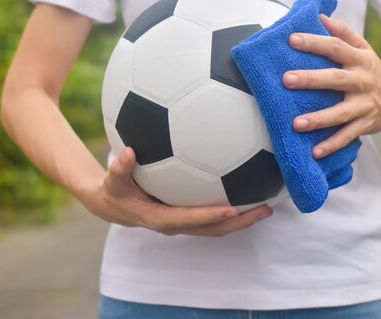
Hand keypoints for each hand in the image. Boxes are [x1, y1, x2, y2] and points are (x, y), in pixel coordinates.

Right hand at [81, 147, 272, 236]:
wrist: (113, 205)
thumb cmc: (114, 190)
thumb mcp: (112, 179)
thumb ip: (120, 167)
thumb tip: (129, 152)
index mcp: (160, 219)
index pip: (189, 219)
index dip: (210, 216)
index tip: (232, 208)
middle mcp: (177, 224)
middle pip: (214, 228)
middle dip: (240, 221)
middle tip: (266, 208)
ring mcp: (185, 222)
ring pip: (218, 225)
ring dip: (243, 218)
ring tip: (268, 205)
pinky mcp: (189, 216)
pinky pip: (214, 216)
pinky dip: (234, 208)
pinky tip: (250, 190)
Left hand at [282, 15, 380, 158]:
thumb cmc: (373, 71)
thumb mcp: (363, 48)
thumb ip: (343, 33)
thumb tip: (320, 16)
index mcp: (359, 59)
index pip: (335, 47)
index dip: (315, 42)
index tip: (292, 39)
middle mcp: (362, 81)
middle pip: (335, 79)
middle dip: (311, 79)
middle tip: (287, 79)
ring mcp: (364, 105)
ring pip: (340, 113)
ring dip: (318, 119)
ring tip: (296, 123)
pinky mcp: (365, 125)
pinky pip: (347, 137)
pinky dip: (332, 145)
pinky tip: (314, 152)